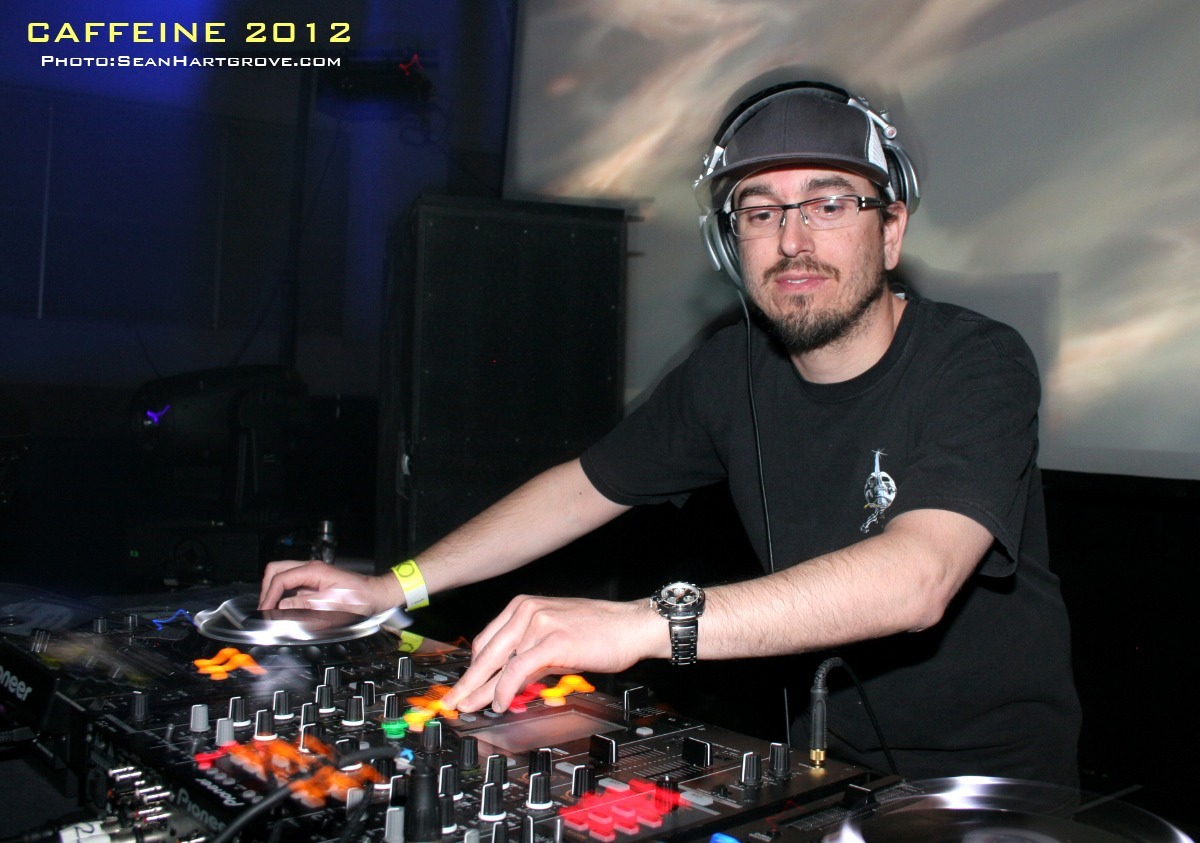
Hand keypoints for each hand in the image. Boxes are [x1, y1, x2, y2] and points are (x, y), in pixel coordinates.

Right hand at [258, 560, 401, 614]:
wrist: (374, 595)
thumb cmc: (359, 598)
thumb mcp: (332, 605)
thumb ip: (305, 606)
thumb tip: (281, 607)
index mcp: (314, 571)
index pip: (281, 579)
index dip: (269, 596)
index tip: (265, 612)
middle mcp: (310, 569)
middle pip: (276, 570)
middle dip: (266, 588)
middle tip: (264, 608)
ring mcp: (311, 574)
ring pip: (282, 575)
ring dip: (273, 590)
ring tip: (270, 609)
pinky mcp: (313, 582)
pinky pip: (291, 584)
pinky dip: (282, 594)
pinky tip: (283, 608)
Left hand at [440, 595, 660, 712]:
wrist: (631, 626)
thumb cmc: (600, 632)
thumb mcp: (555, 639)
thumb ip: (529, 656)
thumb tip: (508, 683)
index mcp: (524, 606)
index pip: (486, 640)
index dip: (472, 668)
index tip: (462, 686)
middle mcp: (527, 611)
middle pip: (485, 651)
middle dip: (466, 681)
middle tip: (452, 702)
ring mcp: (538, 624)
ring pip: (499, 662)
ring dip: (482, 690)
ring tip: (470, 708)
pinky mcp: (552, 640)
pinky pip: (518, 668)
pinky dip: (504, 689)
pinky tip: (500, 703)